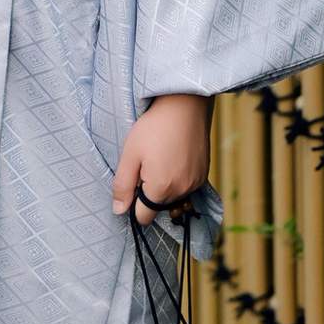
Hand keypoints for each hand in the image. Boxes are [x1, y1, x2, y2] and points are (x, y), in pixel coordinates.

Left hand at [111, 93, 212, 227]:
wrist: (185, 105)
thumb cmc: (153, 127)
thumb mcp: (130, 154)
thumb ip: (123, 185)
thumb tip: (119, 210)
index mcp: (160, 189)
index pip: (143, 217)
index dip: (133, 203)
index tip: (132, 182)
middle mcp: (181, 191)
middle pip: (157, 207)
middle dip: (148, 193)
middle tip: (146, 163)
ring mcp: (195, 183)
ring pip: (173, 197)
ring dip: (164, 185)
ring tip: (160, 157)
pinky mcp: (204, 174)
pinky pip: (186, 186)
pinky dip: (177, 178)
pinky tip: (173, 156)